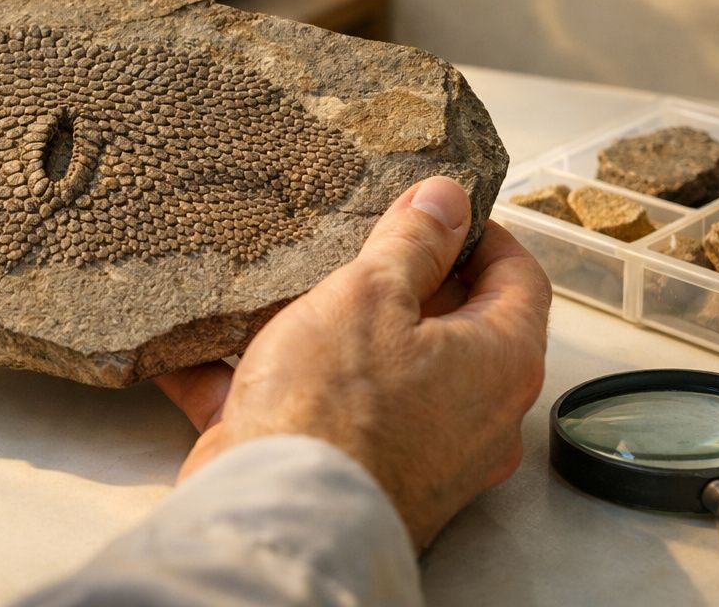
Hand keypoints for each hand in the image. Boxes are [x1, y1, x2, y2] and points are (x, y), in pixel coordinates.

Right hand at [157, 176, 550, 548]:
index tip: (439, 211)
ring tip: (275, 288)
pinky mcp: (345, 473)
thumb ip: (411, 242)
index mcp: (497, 362)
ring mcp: (410, 450)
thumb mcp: (371, 294)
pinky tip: (198, 350)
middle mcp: (471, 416)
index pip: (520, 279)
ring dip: (325, 332)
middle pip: (448, 326)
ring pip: (372, 371)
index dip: (482, 235)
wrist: (277, 518)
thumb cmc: (336, 412)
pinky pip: (304, 414)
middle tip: (352, 240)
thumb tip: (447, 201)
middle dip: (396, 280)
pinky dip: (254, 382)